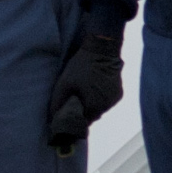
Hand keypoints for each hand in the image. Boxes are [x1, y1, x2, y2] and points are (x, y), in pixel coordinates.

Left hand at [46, 31, 124, 156]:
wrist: (102, 49)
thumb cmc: (81, 66)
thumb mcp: (64, 83)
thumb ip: (58, 103)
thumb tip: (52, 118)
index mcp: (94, 106)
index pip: (83, 123)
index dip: (75, 121)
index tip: (69, 117)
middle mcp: (107, 106)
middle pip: (93, 117)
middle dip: (84, 113)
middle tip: (75, 104)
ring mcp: (114, 100)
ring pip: (100, 110)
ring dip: (93, 106)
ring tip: (84, 95)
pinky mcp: (119, 93)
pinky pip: (107, 102)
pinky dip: (100, 100)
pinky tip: (94, 90)